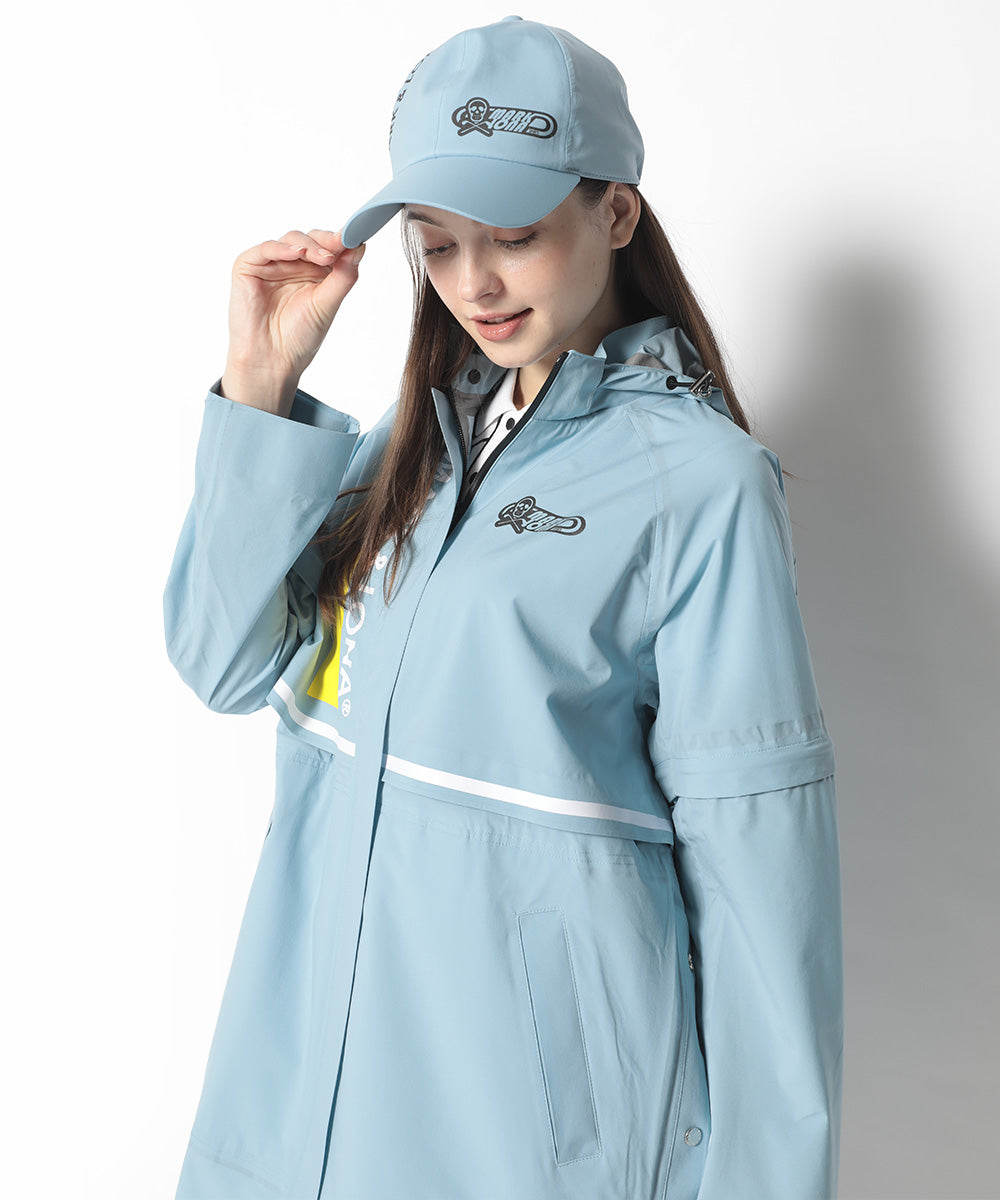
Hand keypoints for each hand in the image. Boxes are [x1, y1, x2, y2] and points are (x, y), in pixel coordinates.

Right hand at [221, 229, 365, 414]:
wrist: (272, 360)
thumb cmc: (299, 337)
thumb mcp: (327, 304)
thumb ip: (343, 276)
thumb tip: (360, 247)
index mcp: (315, 273)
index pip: (329, 248)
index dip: (342, 241)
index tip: (357, 237)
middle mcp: (294, 265)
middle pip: (311, 239)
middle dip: (327, 242)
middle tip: (340, 245)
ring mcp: (272, 264)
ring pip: (291, 240)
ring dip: (309, 245)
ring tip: (324, 257)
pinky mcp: (248, 266)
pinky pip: (266, 249)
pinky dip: (282, 248)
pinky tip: (298, 252)